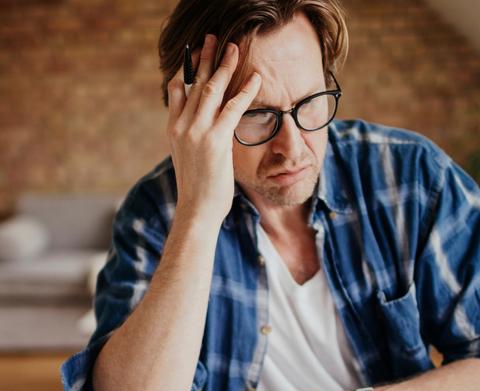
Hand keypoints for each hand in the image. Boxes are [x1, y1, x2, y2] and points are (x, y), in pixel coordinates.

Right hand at [166, 34, 261, 218]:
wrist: (196, 210)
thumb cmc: (197, 190)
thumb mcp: (188, 159)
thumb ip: (193, 139)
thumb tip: (205, 131)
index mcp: (173, 129)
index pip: (177, 90)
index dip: (188, 69)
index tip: (196, 54)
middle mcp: (182, 126)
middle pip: (194, 83)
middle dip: (206, 58)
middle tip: (215, 39)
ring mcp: (197, 131)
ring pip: (212, 89)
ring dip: (225, 66)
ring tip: (236, 49)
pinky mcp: (215, 140)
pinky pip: (232, 108)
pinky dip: (245, 91)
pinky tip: (255, 78)